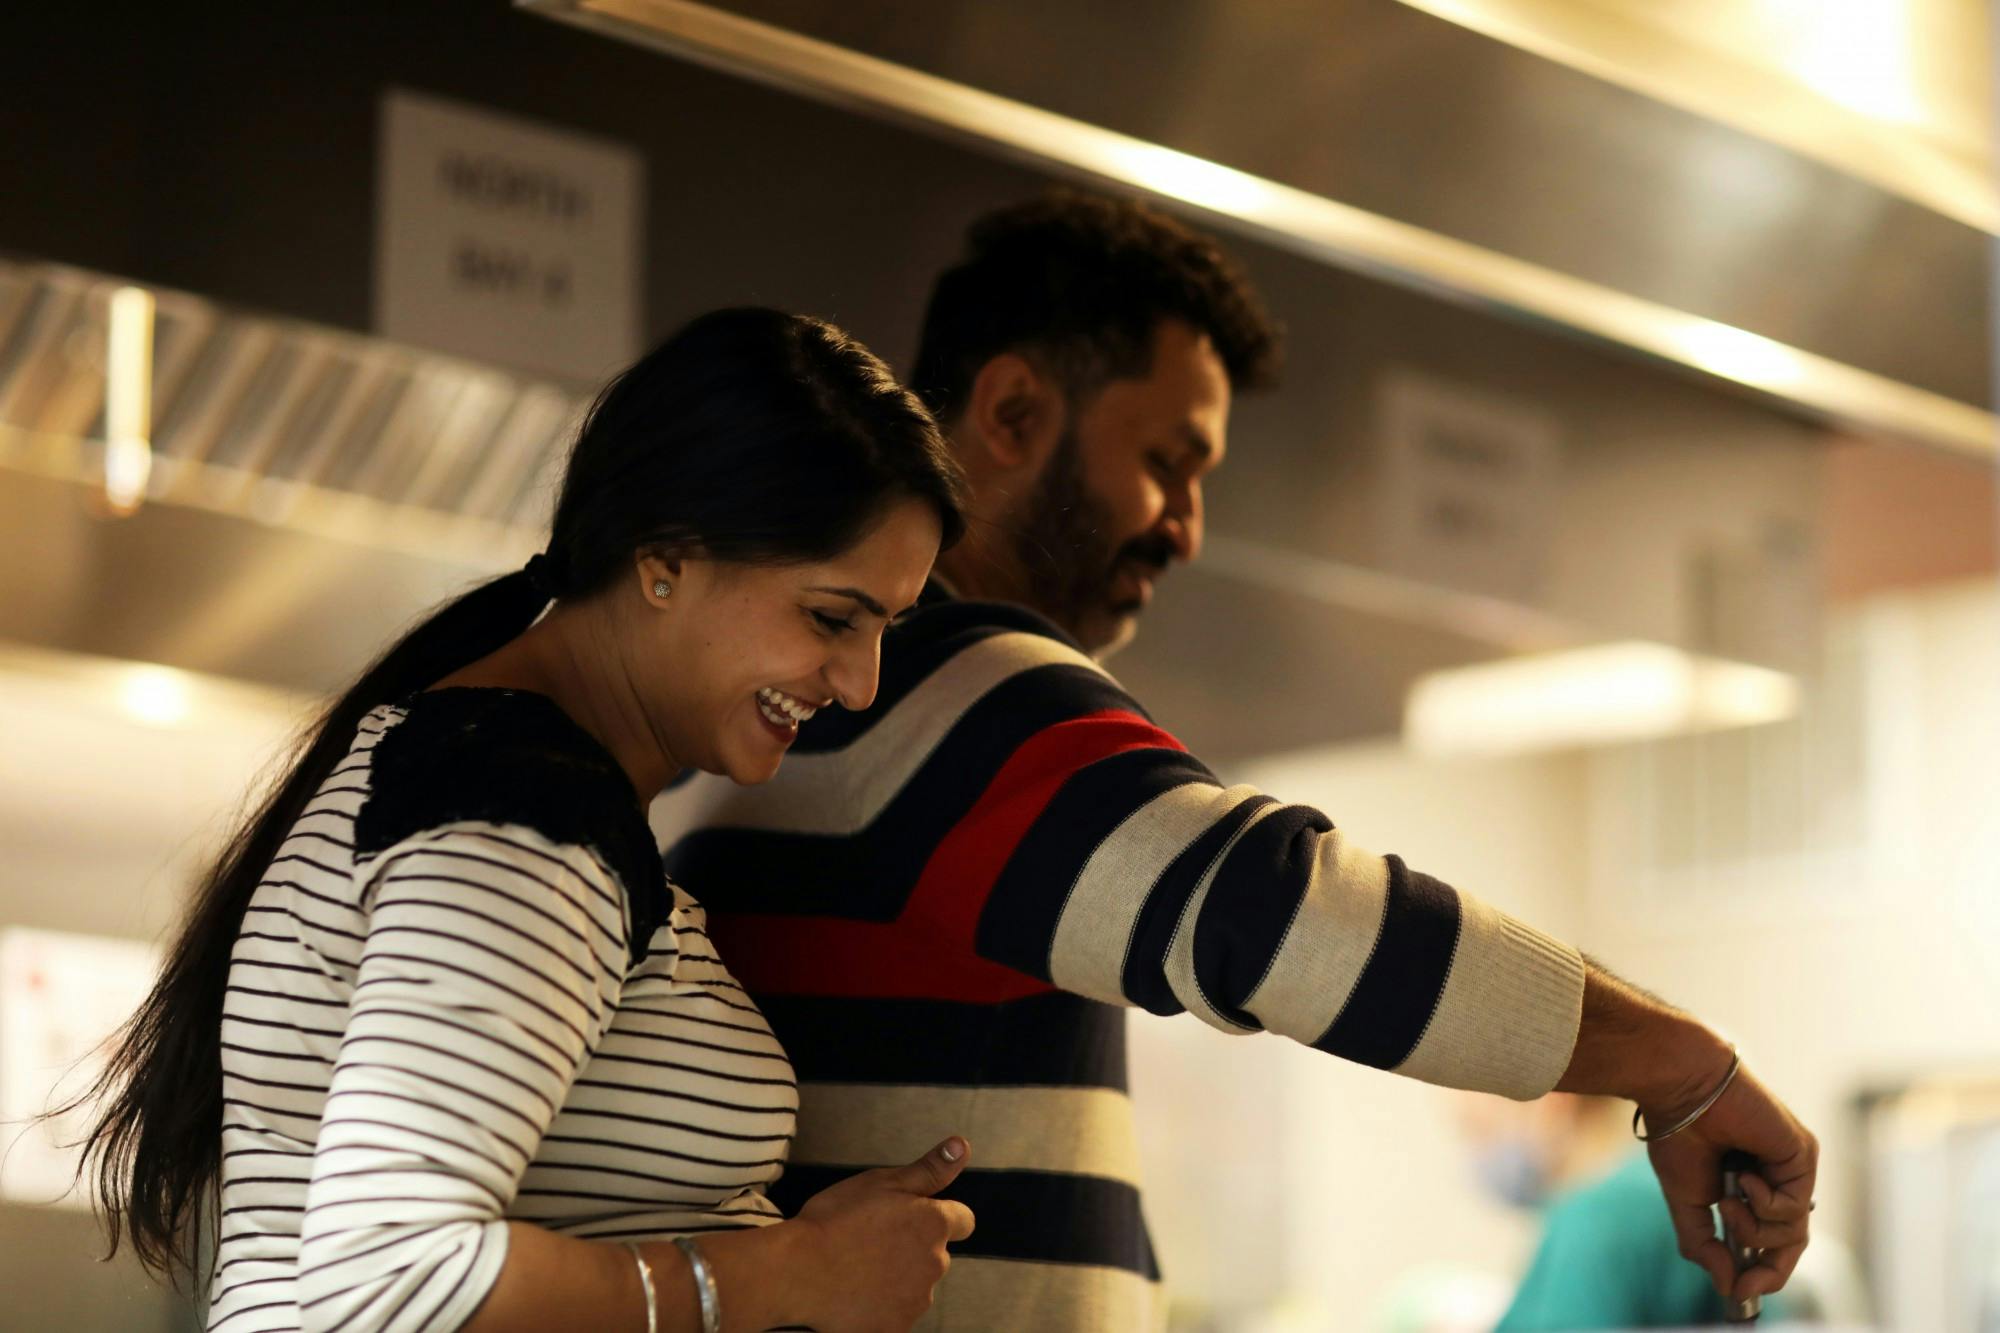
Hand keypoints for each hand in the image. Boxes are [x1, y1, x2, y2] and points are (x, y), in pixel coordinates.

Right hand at [790, 1137, 976, 1331]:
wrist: (797, 1272)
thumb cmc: (835, 1221)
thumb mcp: (882, 1182)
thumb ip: (929, 1169)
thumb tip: (961, 1145)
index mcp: (934, 1225)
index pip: (962, 1220)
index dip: (937, 1216)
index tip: (909, 1217)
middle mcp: (935, 1265)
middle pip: (935, 1254)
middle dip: (912, 1247)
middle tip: (871, 1239)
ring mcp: (916, 1301)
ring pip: (915, 1285)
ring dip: (897, 1278)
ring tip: (858, 1267)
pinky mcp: (895, 1328)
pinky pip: (896, 1314)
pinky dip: (881, 1306)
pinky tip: (853, 1293)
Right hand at [1641, 1058, 1816, 1303]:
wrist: (1681, 1090)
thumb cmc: (1677, 1135)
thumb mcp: (1687, 1203)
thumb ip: (1704, 1245)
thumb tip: (1728, 1286)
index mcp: (1752, 1188)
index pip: (1771, 1242)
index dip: (1760, 1273)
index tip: (1738, 1292)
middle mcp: (1779, 1179)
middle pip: (1791, 1244)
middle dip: (1767, 1268)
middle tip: (1740, 1281)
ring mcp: (1794, 1168)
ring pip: (1793, 1231)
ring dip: (1752, 1227)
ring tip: (1726, 1198)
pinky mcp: (1803, 1154)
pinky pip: (1793, 1206)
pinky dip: (1763, 1202)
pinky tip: (1742, 1176)